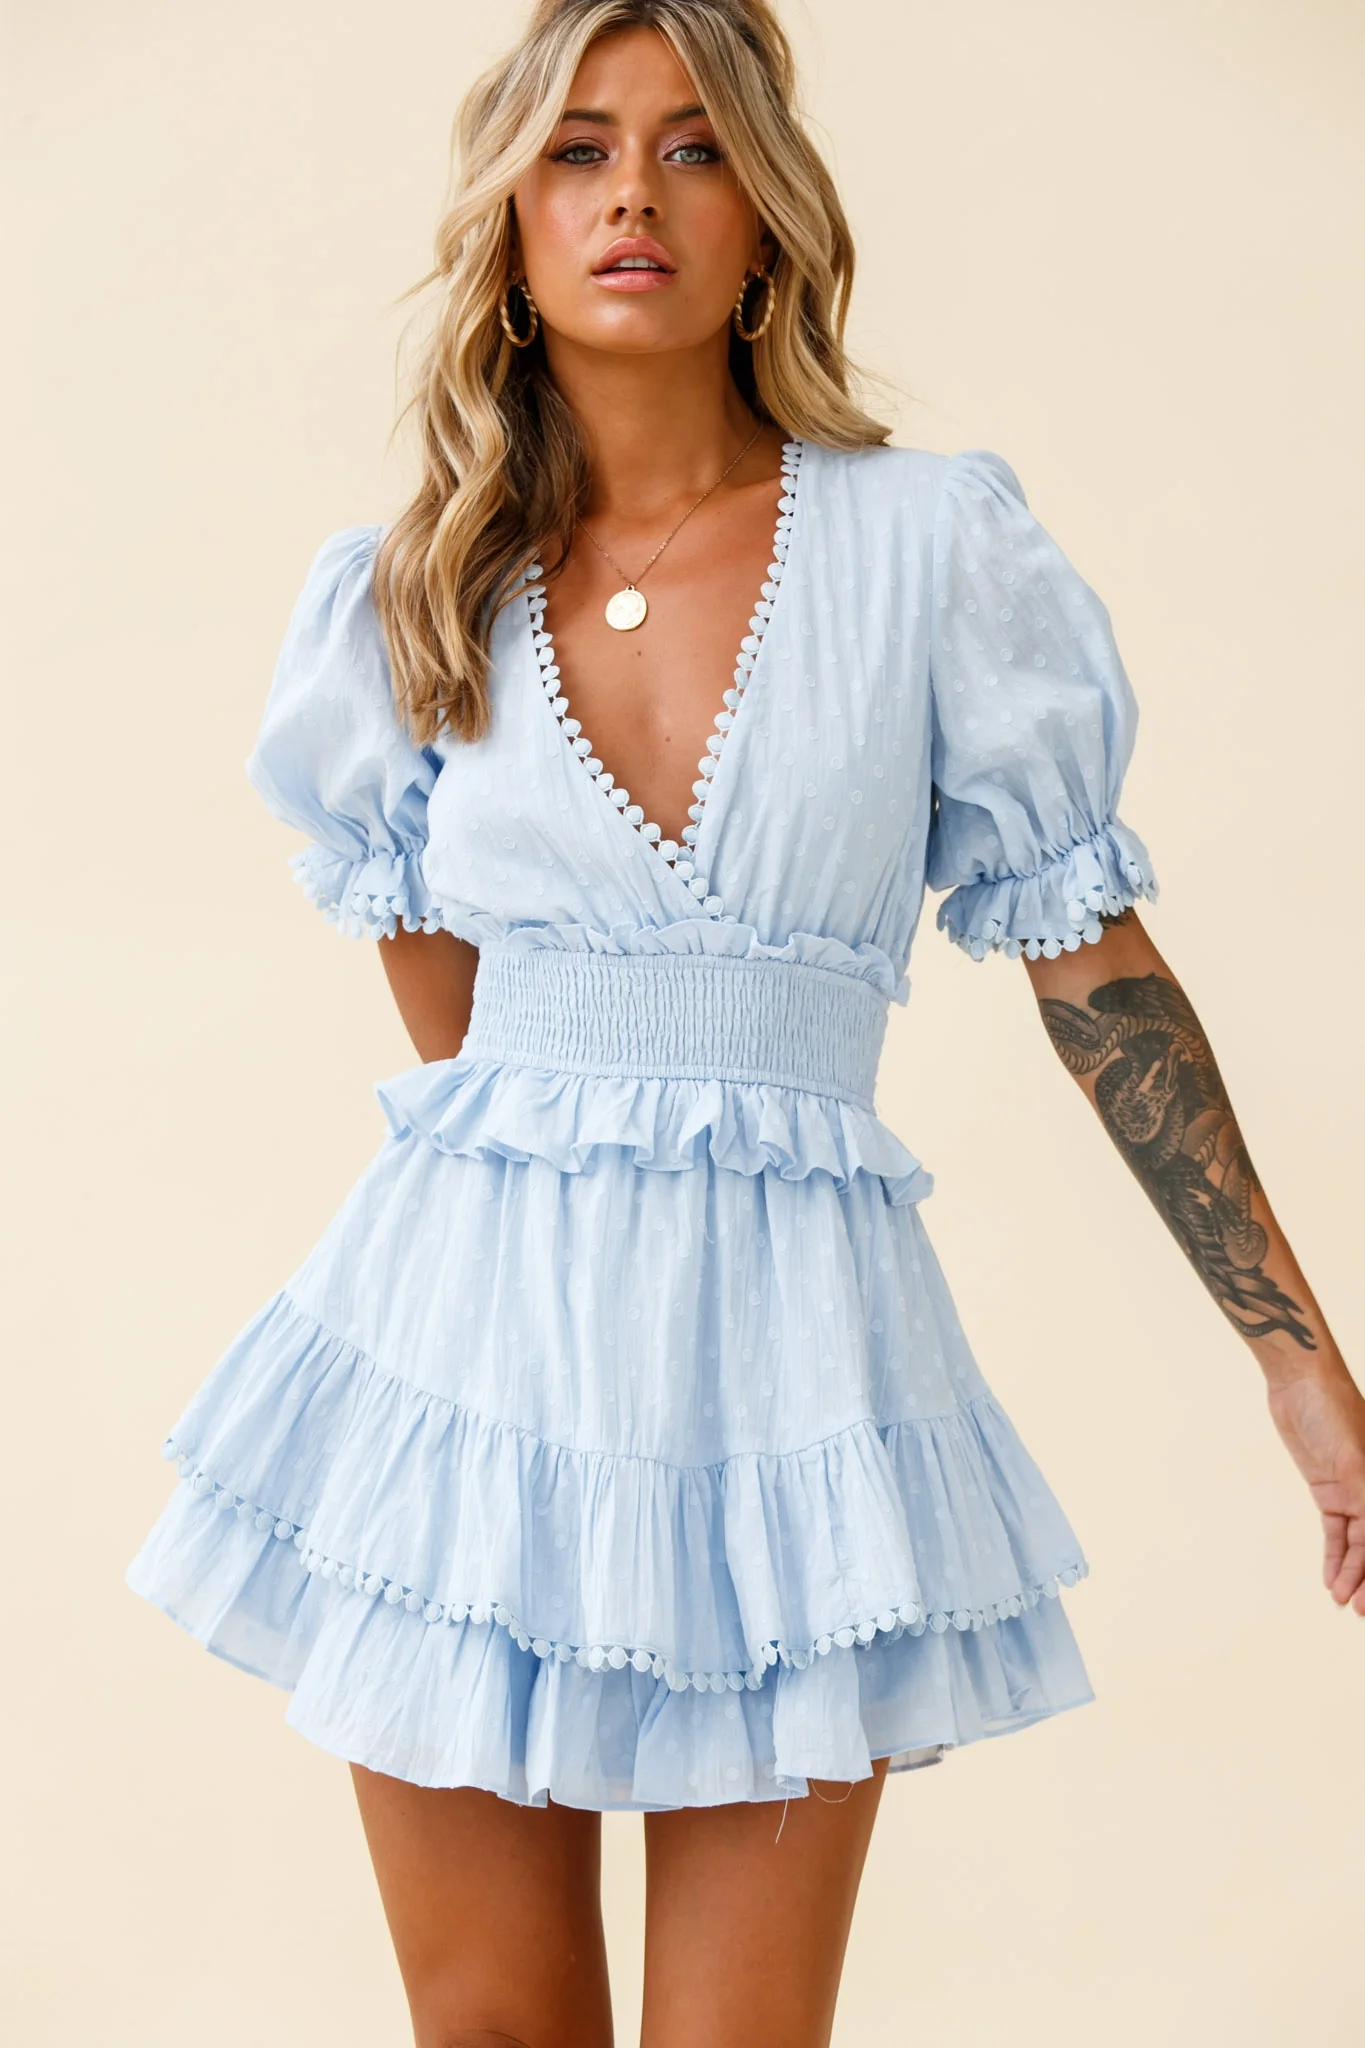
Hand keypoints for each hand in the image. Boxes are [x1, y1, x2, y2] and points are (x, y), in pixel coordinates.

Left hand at [1266, 1363, 1364, 1614]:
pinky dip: (1336, 1556)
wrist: (1300, 1382)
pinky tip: (1332, 1580)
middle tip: (1359, 1612)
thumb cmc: (1336, 1412)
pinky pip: (1337, 1532)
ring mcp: (1354, 1492)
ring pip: (1358, 1544)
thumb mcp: (1357, 1462)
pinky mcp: (1330, 1490)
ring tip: (1343, 1602)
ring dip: (1351, 1574)